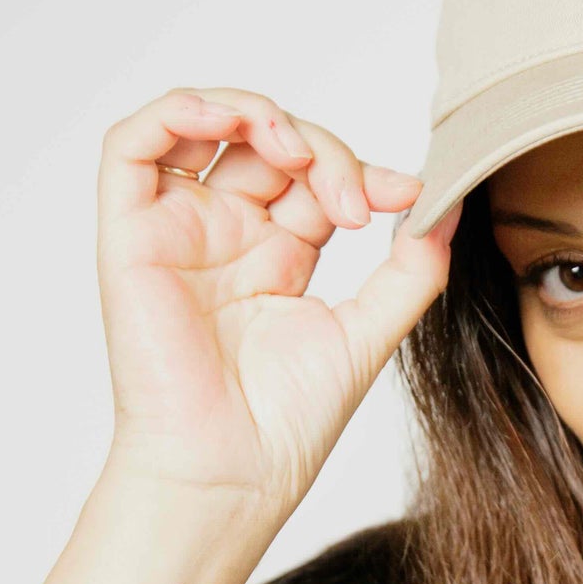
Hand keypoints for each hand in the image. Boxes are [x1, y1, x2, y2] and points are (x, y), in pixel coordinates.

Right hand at [94, 86, 459, 513]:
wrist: (234, 471)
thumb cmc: (289, 421)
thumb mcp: (371, 329)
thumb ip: (412, 267)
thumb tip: (450, 204)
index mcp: (279, 254)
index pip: (317, 177)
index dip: (362, 170)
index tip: (409, 195)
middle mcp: (226, 235)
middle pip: (269, 144)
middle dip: (324, 151)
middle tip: (357, 203)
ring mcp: (178, 232)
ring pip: (202, 127)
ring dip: (256, 115)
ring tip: (298, 153)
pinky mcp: (132, 236)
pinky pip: (133, 146)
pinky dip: (180, 112)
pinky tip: (237, 123)